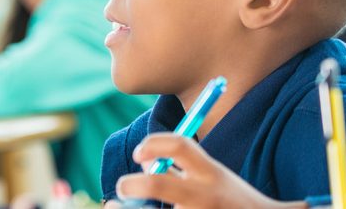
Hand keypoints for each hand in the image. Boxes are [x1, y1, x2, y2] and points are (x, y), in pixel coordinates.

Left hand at [112, 134, 305, 208]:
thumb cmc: (228, 200)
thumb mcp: (210, 176)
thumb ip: (177, 168)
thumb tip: (142, 161)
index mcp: (210, 173)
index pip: (180, 146)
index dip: (154, 143)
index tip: (137, 153)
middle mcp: (204, 196)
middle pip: (158, 186)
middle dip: (132, 185)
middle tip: (123, 187)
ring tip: (117, 207)